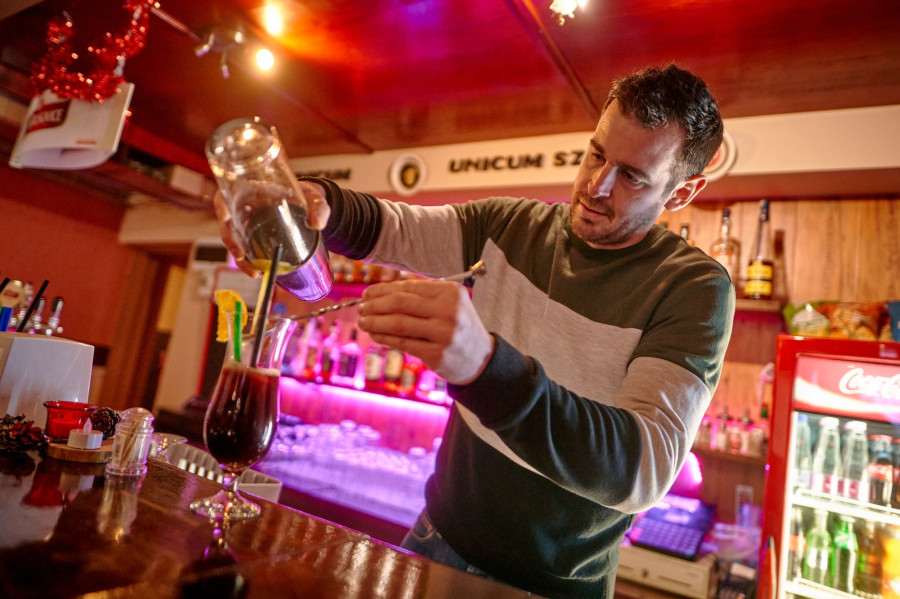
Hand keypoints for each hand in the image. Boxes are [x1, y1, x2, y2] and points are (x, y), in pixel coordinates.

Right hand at [213, 180, 330, 276]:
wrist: (306, 206)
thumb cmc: (306, 197)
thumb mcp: (314, 199)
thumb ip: (319, 208)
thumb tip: (317, 224)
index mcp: (253, 190)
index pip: (229, 194)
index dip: (222, 205)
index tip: (226, 216)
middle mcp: (244, 207)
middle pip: (227, 222)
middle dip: (231, 240)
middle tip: (241, 255)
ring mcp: (246, 223)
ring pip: (234, 240)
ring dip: (240, 258)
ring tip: (255, 272)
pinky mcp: (251, 236)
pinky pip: (244, 249)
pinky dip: (248, 262)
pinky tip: (258, 272)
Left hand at [357, 280, 493, 384]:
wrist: (481, 357)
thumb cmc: (457, 326)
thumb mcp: (449, 303)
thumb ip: (422, 294)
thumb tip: (382, 290)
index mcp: (450, 292)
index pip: (408, 287)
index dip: (382, 290)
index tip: (366, 294)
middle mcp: (449, 310)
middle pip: (400, 303)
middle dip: (375, 305)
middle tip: (361, 308)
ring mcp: (444, 333)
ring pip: (398, 324)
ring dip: (375, 322)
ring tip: (363, 321)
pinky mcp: (437, 353)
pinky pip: (403, 343)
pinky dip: (384, 338)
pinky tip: (375, 335)